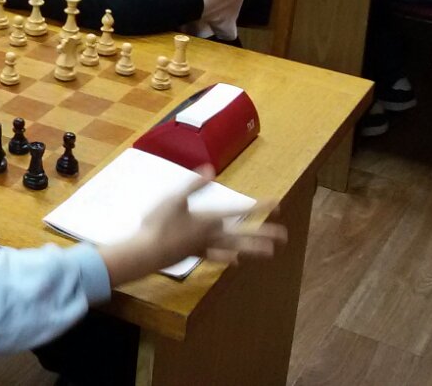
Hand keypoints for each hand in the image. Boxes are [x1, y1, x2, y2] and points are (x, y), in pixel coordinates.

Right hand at [100, 169, 287, 284]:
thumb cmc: (159, 223)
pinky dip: (227, 258)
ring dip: (252, 248)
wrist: (147, 252)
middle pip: (243, 233)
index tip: (277, 204)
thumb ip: (193, 185)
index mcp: (209, 218)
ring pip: (235, 247)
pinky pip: (217, 256)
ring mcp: (205, 246)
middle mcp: (212, 233)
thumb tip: (210, 170)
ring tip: (270, 252)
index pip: (239, 211)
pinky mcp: (195, 254)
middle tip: (284, 235)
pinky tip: (235, 262)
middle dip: (263, 233)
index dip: (258, 207)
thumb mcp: (173, 198)